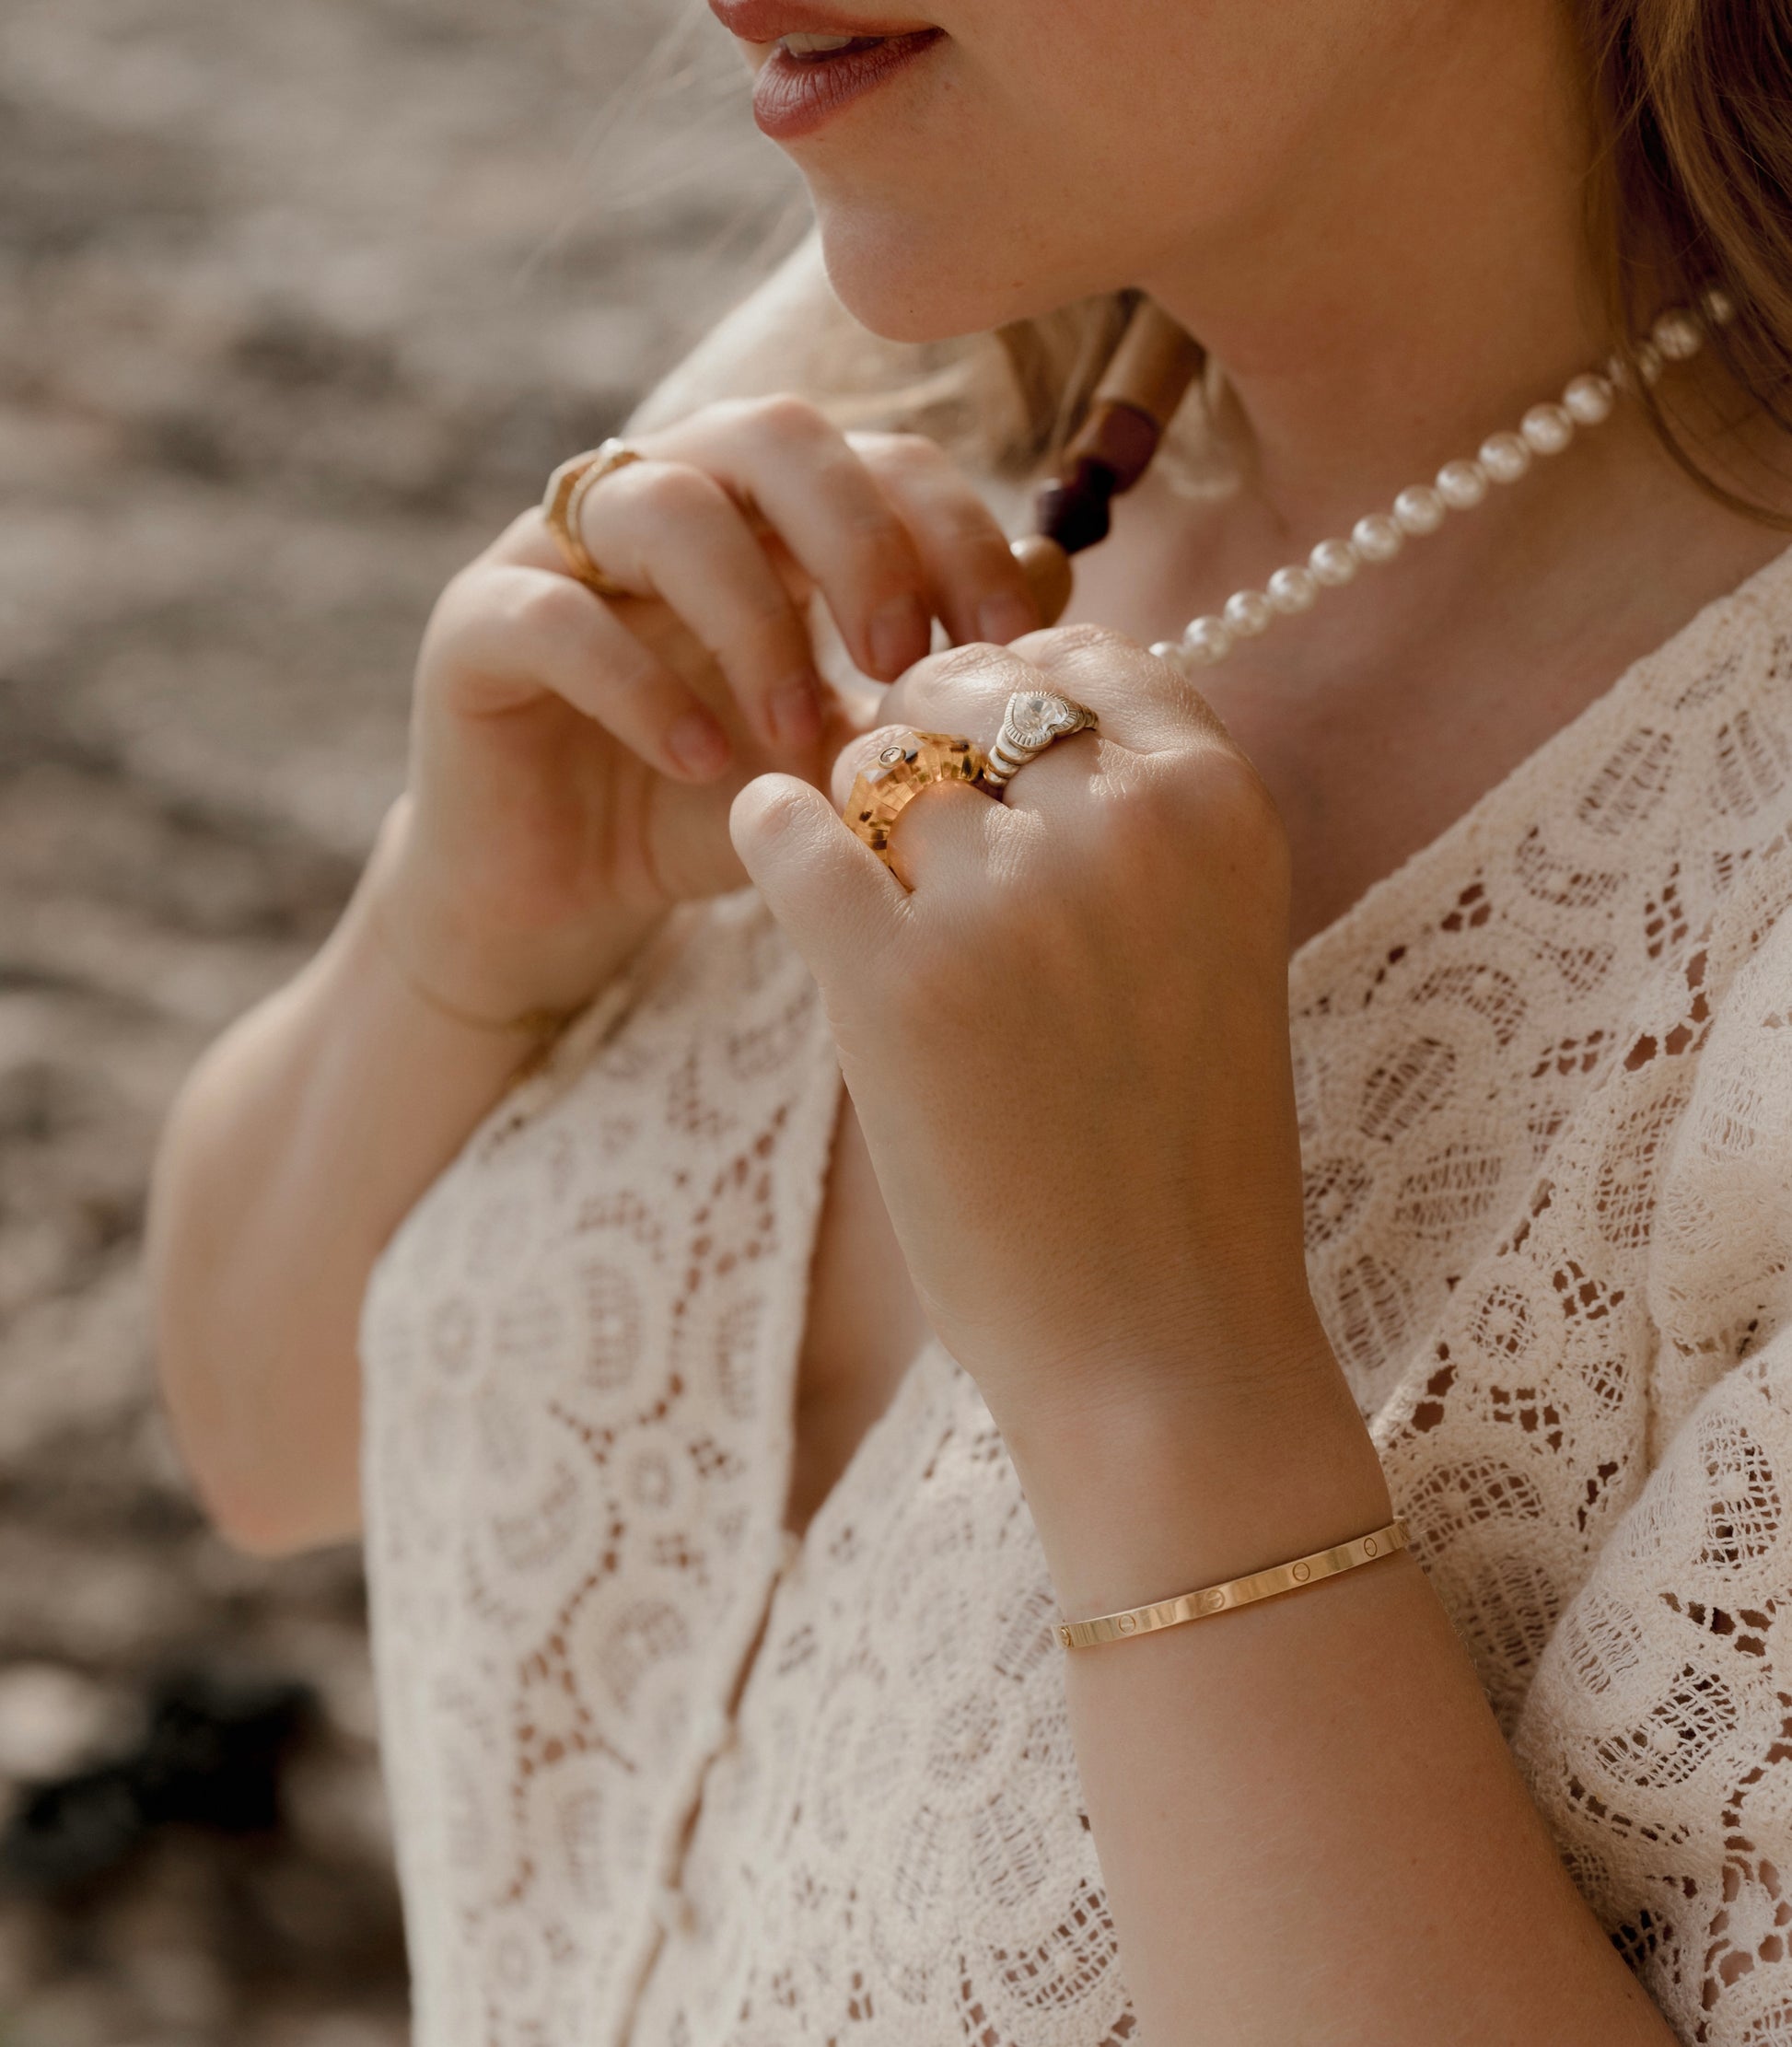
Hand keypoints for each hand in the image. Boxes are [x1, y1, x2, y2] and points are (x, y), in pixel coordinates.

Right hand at [379, 398, 1040, 1021]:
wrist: (561, 909)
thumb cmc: (708, 817)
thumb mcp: (840, 750)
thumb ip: (927, 670)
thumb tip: (1053, 579)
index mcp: (759, 518)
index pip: (874, 458)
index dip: (952, 528)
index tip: (1008, 643)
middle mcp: (660, 503)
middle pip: (770, 433)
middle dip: (859, 538)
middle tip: (902, 658)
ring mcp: (559, 553)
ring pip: (664, 503)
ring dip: (755, 619)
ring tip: (797, 739)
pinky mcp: (474, 629)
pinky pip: (554, 613)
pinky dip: (640, 687)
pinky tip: (702, 768)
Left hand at [731, 625, 1335, 1455]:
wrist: (1163, 1344)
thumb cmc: (1182, 1149)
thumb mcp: (1211, 941)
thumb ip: (1138, 813)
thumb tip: (1010, 691)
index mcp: (1222, 804)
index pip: (1085, 650)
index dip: (1012, 694)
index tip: (985, 760)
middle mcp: (1126, 825)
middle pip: (963, 687)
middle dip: (922, 740)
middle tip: (909, 830)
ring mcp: (1009, 901)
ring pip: (870, 758)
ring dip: (855, 815)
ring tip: (879, 902)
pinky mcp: (895, 984)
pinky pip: (786, 831)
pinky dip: (772, 838)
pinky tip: (793, 875)